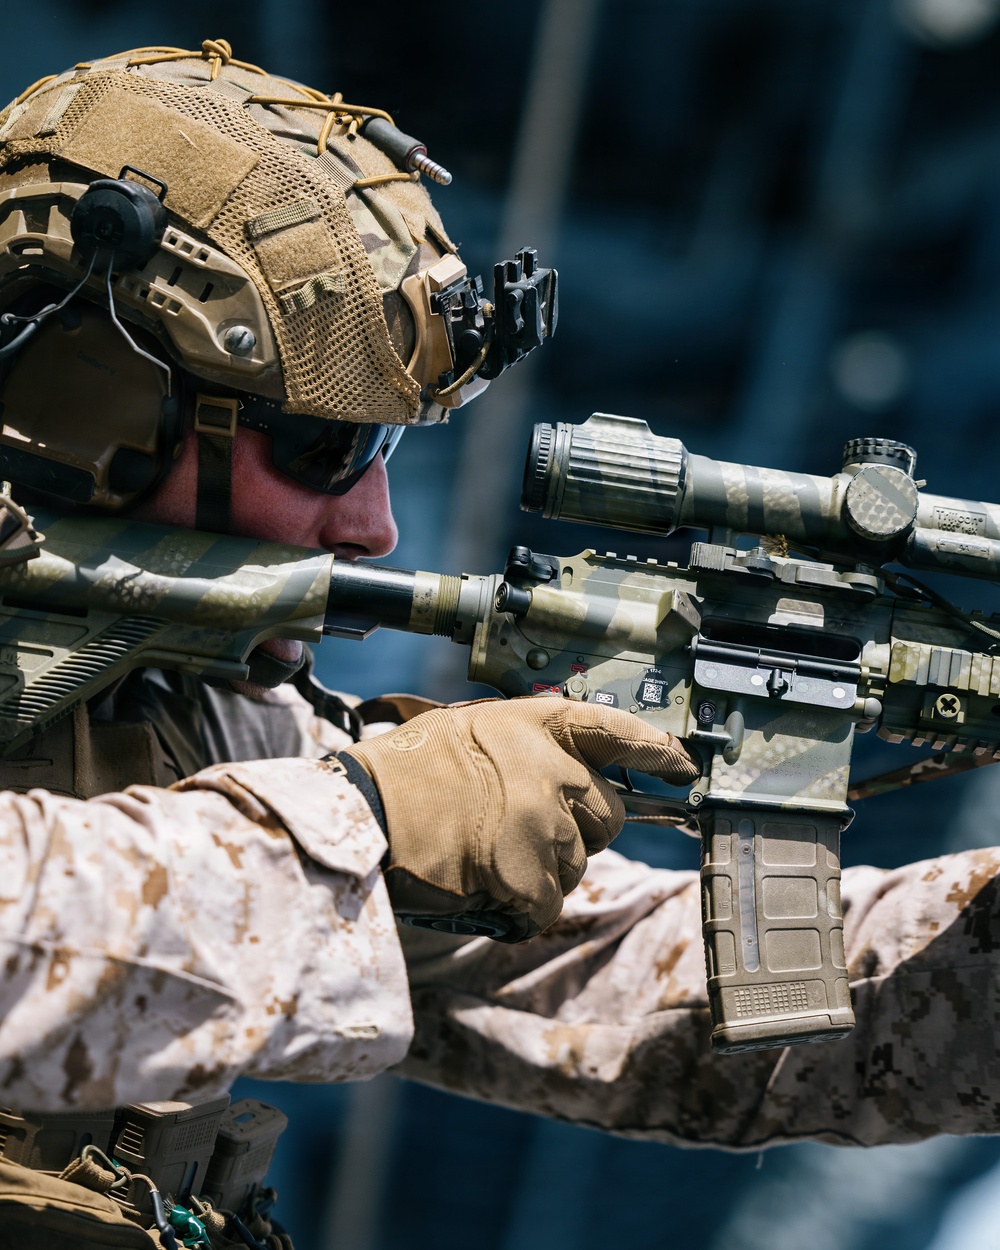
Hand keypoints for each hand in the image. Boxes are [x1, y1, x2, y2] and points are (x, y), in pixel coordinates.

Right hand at [343, 698, 699, 940]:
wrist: (360, 816)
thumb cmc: (403, 775)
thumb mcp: (469, 732)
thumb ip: (525, 748)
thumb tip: (563, 776)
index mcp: (537, 726)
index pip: (617, 731)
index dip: (656, 750)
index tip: (683, 766)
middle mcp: (552, 769)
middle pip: (607, 816)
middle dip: (576, 832)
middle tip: (519, 834)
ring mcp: (545, 823)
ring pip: (576, 865)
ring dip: (541, 871)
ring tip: (484, 857)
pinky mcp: (531, 875)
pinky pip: (547, 905)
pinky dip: (519, 908)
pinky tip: (482, 889)